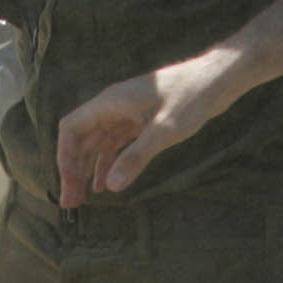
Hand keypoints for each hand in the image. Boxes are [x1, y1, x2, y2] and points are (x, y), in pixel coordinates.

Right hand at [54, 65, 217, 207]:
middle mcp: (112, 106)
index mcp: (110, 103)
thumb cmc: (192, 97)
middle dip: (73, 170)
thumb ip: (137, 157)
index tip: (69, 186)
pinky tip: (106, 184)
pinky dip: (107, 163)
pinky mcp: (140, 120)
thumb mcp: (165, 130)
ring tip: (83, 199)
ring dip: (87, 170)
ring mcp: (125, 113)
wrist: (217, 79)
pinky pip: (114, 144)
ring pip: (96, 143)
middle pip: (80, 139)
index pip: (71, 130)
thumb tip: (112, 186)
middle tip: (71, 203)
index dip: (65, 159)